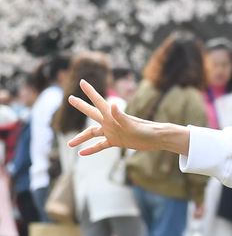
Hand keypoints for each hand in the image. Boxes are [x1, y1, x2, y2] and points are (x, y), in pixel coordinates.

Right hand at [67, 80, 189, 155]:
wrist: (157, 139)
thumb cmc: (147, 130)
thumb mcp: (132, 124)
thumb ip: (121, 116)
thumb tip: (112, 104)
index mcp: (113, 115)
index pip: (98, 101)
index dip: (90, 91)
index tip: (82, 81)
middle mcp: (111, 122)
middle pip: (92, 113)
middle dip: (81, 106)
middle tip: (69, 98)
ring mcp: (113, 132)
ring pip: (92, 133)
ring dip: (82, 138)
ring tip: (69, 144)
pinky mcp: (117, 141)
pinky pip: (101, 145)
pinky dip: (92, 149)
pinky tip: (82, 154)